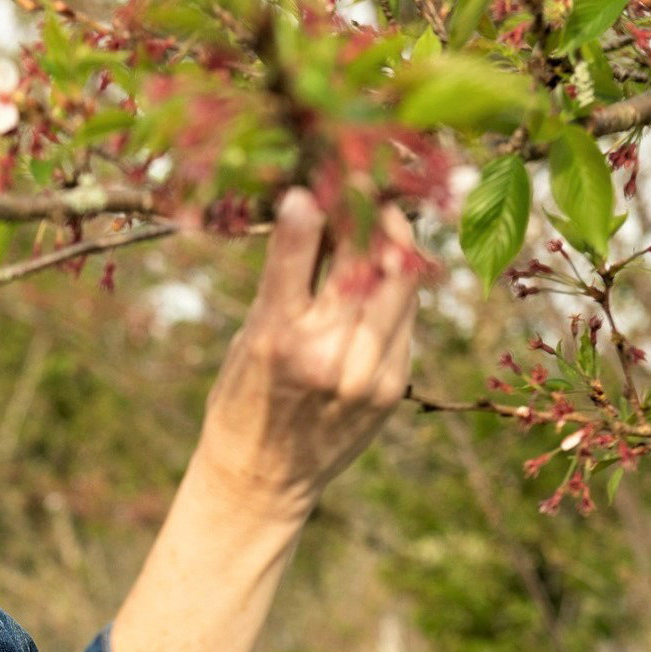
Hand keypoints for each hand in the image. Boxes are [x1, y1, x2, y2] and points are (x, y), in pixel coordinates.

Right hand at [190, 185, 420, 519]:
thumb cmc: (244, 397)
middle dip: (369, 212)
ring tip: (380, 220)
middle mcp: (326, 354)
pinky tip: (384, 274)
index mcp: (274, 337)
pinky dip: (397, 288)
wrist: (263, 479)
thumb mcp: (248, 335)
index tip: (322, 172)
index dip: (315, 201)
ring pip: (401, 281)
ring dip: (394, 243)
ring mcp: (368, 373)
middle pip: (366, 257)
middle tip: (364, 186)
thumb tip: (311, 206)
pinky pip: (406, 317)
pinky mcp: (394, 386)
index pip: (297, 248)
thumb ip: (285, 280)